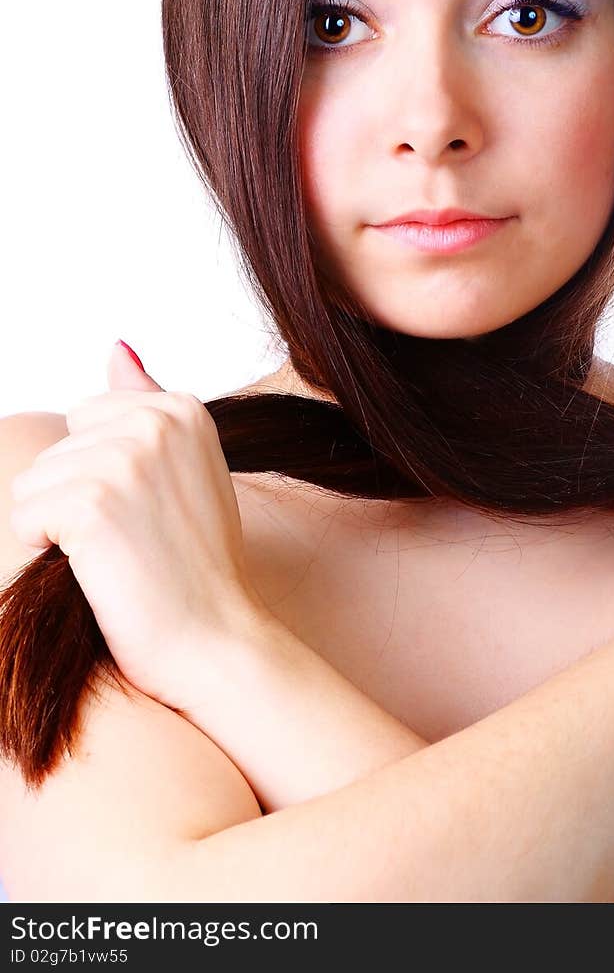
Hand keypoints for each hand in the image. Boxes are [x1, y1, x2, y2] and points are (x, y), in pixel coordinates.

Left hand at [8, 341, 265, 711]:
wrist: (215, 639)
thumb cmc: (198, 566)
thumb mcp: (186, 468)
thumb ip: (146, 403)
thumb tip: (116, 347)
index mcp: (182, 407)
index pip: (88, 418)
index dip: (102, 475)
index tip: (147, 513)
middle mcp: (157, 421)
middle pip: (59, 447)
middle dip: (76, 496)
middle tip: (131, 541)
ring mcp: (126, 458)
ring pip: (34, 482)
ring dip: (58, 528)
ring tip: (114, 557)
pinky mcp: (92, 501)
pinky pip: (24, 516)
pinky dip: (44, 551)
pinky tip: (94, 571)